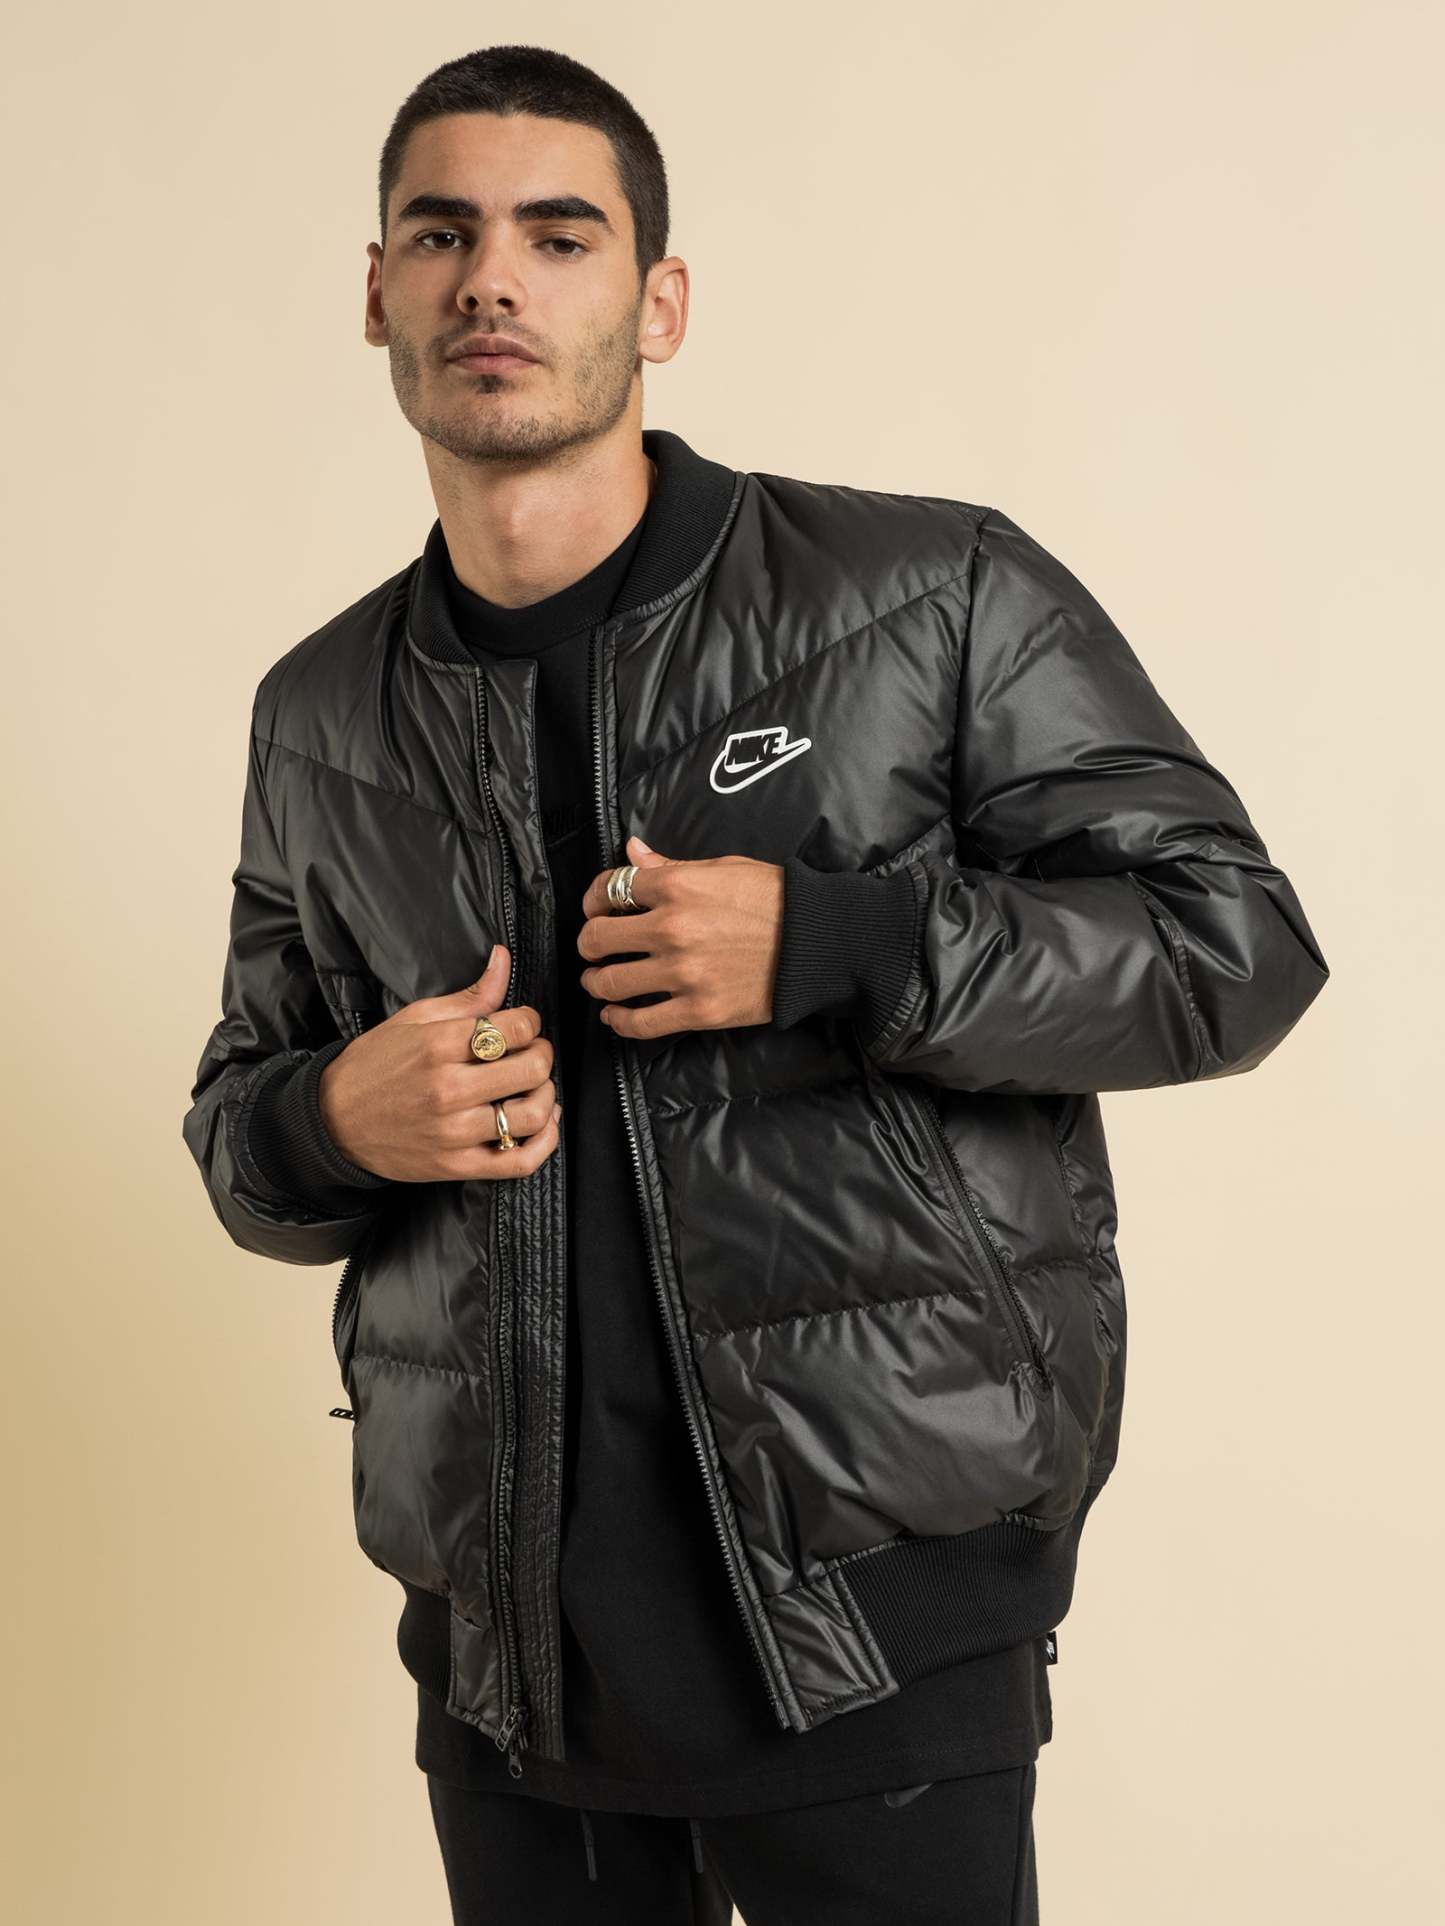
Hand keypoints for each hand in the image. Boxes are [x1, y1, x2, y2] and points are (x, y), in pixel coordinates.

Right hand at [318, 944, 559, 1181]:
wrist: (332, 1121)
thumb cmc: (374, 1066)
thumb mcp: (415, 1019)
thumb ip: (469, 996)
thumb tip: (503, 959)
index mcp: (438, 1046)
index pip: (517, 1028)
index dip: (530, 1022)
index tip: (523, 1025)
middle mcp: (448, 1089)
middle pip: (531, 1068)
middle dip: (541, 1054)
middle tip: (531, 1053)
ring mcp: (453, 1132)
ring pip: (531, 1115)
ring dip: (546, 1096)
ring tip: (534, 1088)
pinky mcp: (456, 1166)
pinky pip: (519, 1161)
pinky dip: (543, 1144)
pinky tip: (542, 1125)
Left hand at [577, 833, 784, 1039]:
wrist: (818, 942)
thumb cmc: (774, 899)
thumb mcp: (723, 868)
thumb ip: (670, 865)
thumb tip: (631, 851)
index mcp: (676, 886)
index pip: (609, 889)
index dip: (593, 899)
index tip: (596, 908)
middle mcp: (671, 928)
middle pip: (598, 938)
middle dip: (589, 944)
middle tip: (594, 948)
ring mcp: (683, 973)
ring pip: (610, 983)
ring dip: (596, 982)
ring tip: (599, 981)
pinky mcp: (698, 1011)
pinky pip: (640, 1023)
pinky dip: (618, 1021)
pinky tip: (615, 1016)